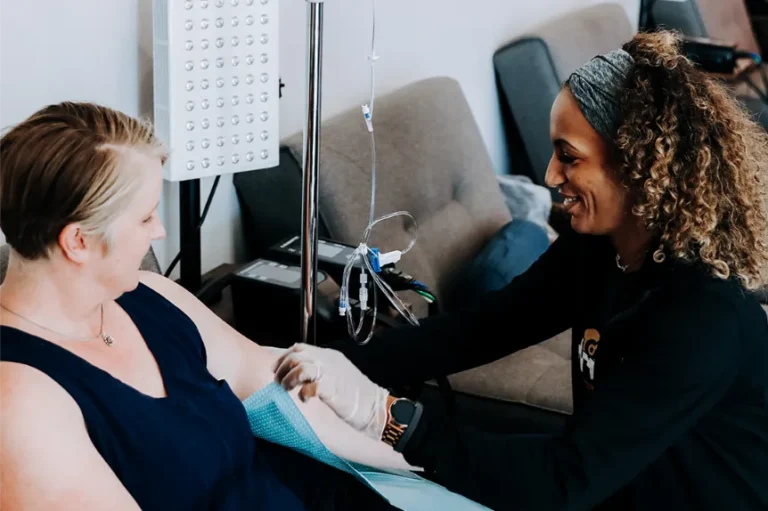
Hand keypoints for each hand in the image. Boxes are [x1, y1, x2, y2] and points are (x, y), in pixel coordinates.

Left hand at [273, 343, 388, 439]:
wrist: (376, 409)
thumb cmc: (357, 397)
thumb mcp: (337, 377)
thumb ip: (320, 372)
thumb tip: (300, 377)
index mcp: (328, 356)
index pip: (299, 348)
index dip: (284, 358)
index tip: (276, 370)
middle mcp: (328, 360)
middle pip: (296, 353)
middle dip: (282, 366)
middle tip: (277, 380)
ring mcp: (330, 372)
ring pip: (299, 364)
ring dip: (288, 377)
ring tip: (285, 389)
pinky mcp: (331, 387)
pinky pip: (310, 383)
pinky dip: (303, 390)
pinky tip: (303, 398)